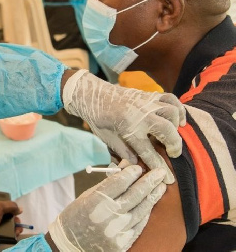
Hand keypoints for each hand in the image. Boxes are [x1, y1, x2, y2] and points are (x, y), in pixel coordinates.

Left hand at [0, 201, 21, 247]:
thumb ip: (10, 205)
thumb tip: (20, 209)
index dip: (5, 210)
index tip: (13, 213)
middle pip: (0, 218)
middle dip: (11, 220)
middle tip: (17, 223)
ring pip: (0, 227)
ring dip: (11, 228)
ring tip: (17, 231)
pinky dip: (7, 235)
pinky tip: (13, 235)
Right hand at [49, 165, 166, 251]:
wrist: (70, 245)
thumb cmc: (75, 217)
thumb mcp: (86, 197)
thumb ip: (107, 184)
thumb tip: (125, 168)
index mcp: (96, 201)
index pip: (120, 182)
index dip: (131, 173)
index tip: (138, 167)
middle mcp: (109, 215)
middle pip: (135, 194)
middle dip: (149, 181)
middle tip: (161, 172)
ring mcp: (118, 230)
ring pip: (142, 209)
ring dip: (153, 195)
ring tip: (161, 186)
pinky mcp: (123, 241)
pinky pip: (139, 224)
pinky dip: (146, 212)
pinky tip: (151, 203)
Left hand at [62, 70, 185, 182]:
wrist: (93, 95)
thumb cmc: (99, 119)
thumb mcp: (107, 139)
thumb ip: (124, 152)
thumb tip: (137, 164)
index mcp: (128, 129)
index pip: (148, 152)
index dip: (160, 167)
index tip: (169, 178)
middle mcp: (141, 116)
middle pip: (167, 132)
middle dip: (174, 146)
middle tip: (173, 154)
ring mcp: (147, 103)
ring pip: (171, 113)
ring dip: (176, 126)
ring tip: (174, 135)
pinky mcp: (149, 95)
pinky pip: (170, 99)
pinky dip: (178, 109)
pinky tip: (179, 120)